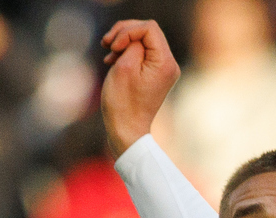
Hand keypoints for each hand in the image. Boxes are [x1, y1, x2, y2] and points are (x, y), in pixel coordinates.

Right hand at [100, 19, 179, 158]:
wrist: (126, 130)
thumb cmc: (122, 102)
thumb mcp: (124, 66)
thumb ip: (132, 43)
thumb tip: (135, 37)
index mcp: (165, 63)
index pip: (149, 28)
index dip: (127, 31)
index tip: (113, 47)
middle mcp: (170, 64)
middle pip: (147, 31)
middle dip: (124, 33)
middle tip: (106, 43)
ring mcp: (164, 69)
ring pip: (143, 40)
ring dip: (122, 42)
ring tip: (108, 53)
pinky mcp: (155, 73)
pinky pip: (142, 52)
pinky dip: (126, 51)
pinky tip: (112, 60)